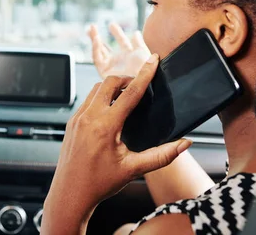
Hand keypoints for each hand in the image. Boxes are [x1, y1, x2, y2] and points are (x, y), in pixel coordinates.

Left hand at [41, 55, 191, 234]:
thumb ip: (162, 156)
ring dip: (112, 87)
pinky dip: (100, 97)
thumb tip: (185, 144)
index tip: (153, 59)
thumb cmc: (100, 183)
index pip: (130, 93)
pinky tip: (110, 108)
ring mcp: (77, 118)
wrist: (70, 194)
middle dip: (127, 78)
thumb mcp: (134, 169)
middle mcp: (89, 118)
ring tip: (127, 96)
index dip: (144, 74)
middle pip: (109, 82)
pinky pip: (87, 100)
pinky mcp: (71, 122)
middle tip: (140, 84)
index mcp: (105, 126)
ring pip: (95, 89)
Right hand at [89, 23, 150, 78]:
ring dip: (94, 39)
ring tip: (90, 28)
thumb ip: (138, 42)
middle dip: (98, 36)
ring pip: (99, 51)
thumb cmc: (144, 69)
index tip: (112, 24)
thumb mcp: (143, 52)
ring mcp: (111, 66)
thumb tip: (136, 33)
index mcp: (130, 56)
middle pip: (106, 46)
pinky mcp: (104, 72)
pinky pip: (97, 59)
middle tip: (92, 26)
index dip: (117, 32)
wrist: (139, 82)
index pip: (122, 41)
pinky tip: (96, 39)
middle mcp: (119, 61)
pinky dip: (95, 48)